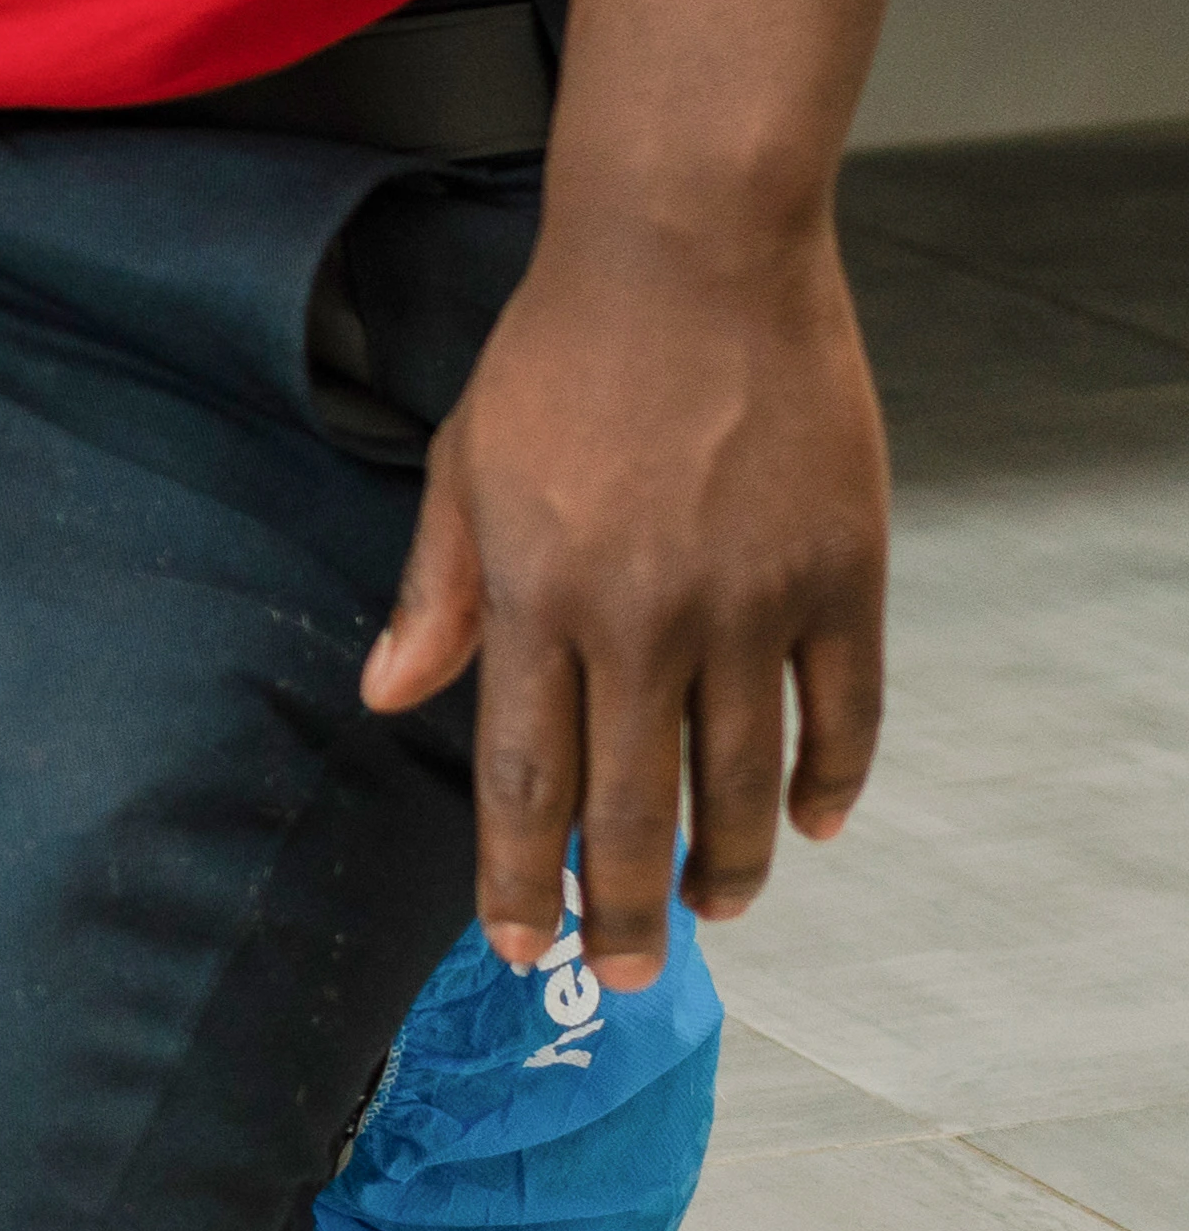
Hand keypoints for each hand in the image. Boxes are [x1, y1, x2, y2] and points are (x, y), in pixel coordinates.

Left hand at [355, 177, 888, 986]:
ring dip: (727, 862)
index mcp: (540, 595)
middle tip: (626, 974)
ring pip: (743, 779)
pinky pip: (842, 711)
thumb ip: (439, 593)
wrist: (688, 256)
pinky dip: (829, 779)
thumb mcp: (465, 467)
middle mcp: (644, 618)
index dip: (516, 874)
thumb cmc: (560, 356)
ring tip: (713, 910)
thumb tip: (387, 697)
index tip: (515, 942)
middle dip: (624, 907)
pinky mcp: (839, 575)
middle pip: (635, 805)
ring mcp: (751, 602)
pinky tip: (808, 824)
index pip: (524, 776)